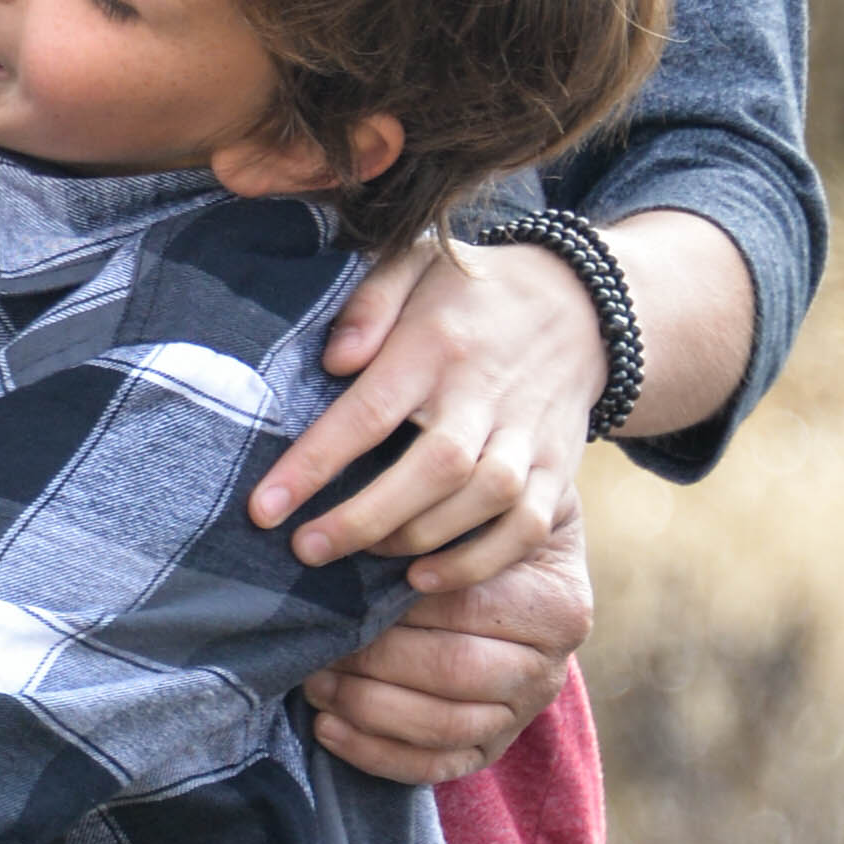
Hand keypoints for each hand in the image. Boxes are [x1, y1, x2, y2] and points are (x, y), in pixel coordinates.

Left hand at [251, 235, 607, 582]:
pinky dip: (477, 562)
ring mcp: (528, 435)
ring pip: (482, 501)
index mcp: (436, 345)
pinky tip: (423, 579)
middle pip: (433, 468)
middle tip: (305, 549)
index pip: (370, 412)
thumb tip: (334, 360)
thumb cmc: (469, 296)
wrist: (581, 307)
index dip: (314, 465)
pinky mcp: (557, 467)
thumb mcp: (416, 265)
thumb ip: (368, 303)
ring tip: (361, 557)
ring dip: (416, 540)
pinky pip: (526, 527)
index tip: (263, 509)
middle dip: (364, 518)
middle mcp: (486, 394)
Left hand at [305, 503, 593, 789]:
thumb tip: (359, 544)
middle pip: (454, 669)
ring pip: (442, 724)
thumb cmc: (484, 536)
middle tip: (318, 636)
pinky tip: (327, 727)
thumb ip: (446, 523)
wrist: (519, 573)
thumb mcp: (484, 511)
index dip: (397, 601)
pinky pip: (434, 767)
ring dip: (366, 705)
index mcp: (556, 605)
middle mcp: (550, 666)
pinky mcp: (492, 750)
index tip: (339, 585)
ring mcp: (522, 714)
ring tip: (315, 679)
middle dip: (373, 657)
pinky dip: (375, 753)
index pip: (468, 606)